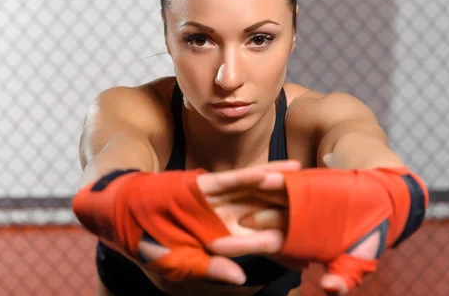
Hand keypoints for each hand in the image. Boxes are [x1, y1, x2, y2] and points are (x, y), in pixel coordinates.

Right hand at [137, 160, 301, 284]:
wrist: (124, 216)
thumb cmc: (149, 245)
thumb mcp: (178, 263)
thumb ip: (209, 268)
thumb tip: (240, 277)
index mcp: (222, 244)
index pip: (259, 243)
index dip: (284, 243)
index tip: (312, 244)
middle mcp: (225, 221)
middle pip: (264, 214)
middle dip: (290, 210)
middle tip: (324, 204)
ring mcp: (217, 202)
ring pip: (254, 193)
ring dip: (279, 187)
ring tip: (308, 180)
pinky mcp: (205, 184)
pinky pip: (232, 179)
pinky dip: (252, 175)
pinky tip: (276, 170)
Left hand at [205, 167, 382, 294]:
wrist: (382, 204)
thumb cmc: (368, 236)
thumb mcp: (357, 260)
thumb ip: (343, 277)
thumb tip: (330, 291)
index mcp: (290, 242)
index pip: (257, 244)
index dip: (235, 246)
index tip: (211, 247)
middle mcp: (285, 220)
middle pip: (250, 217)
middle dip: (227, 218)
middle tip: (202, 217)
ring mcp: (290, 198)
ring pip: (260, 194)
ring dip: (242, 191)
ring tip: (215, 191)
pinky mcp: (297, 180)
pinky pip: (279, 176)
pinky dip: (271, 174)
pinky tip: (260, 171)